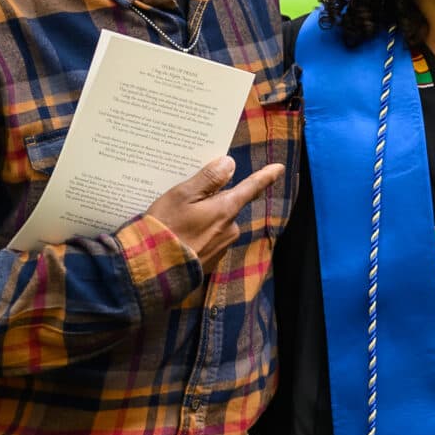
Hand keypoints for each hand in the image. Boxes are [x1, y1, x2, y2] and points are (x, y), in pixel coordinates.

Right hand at [144, 155, 286, 269]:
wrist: (154, 271)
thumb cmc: (166, 229)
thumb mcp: (182, 195)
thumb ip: (208, 178)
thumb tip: (229, 164)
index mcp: (226, 209)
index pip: (251, 188)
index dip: (265, 176)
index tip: (279, 168)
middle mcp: (230, 229)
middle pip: (226, 206)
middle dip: (210, 202)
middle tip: (183, 204)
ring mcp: (222, 247)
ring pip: (216, 224)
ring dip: (201, 221)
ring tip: (174, 224)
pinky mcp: (211, 261)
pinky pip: (208, 240)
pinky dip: (196, 236)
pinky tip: (178, 238)